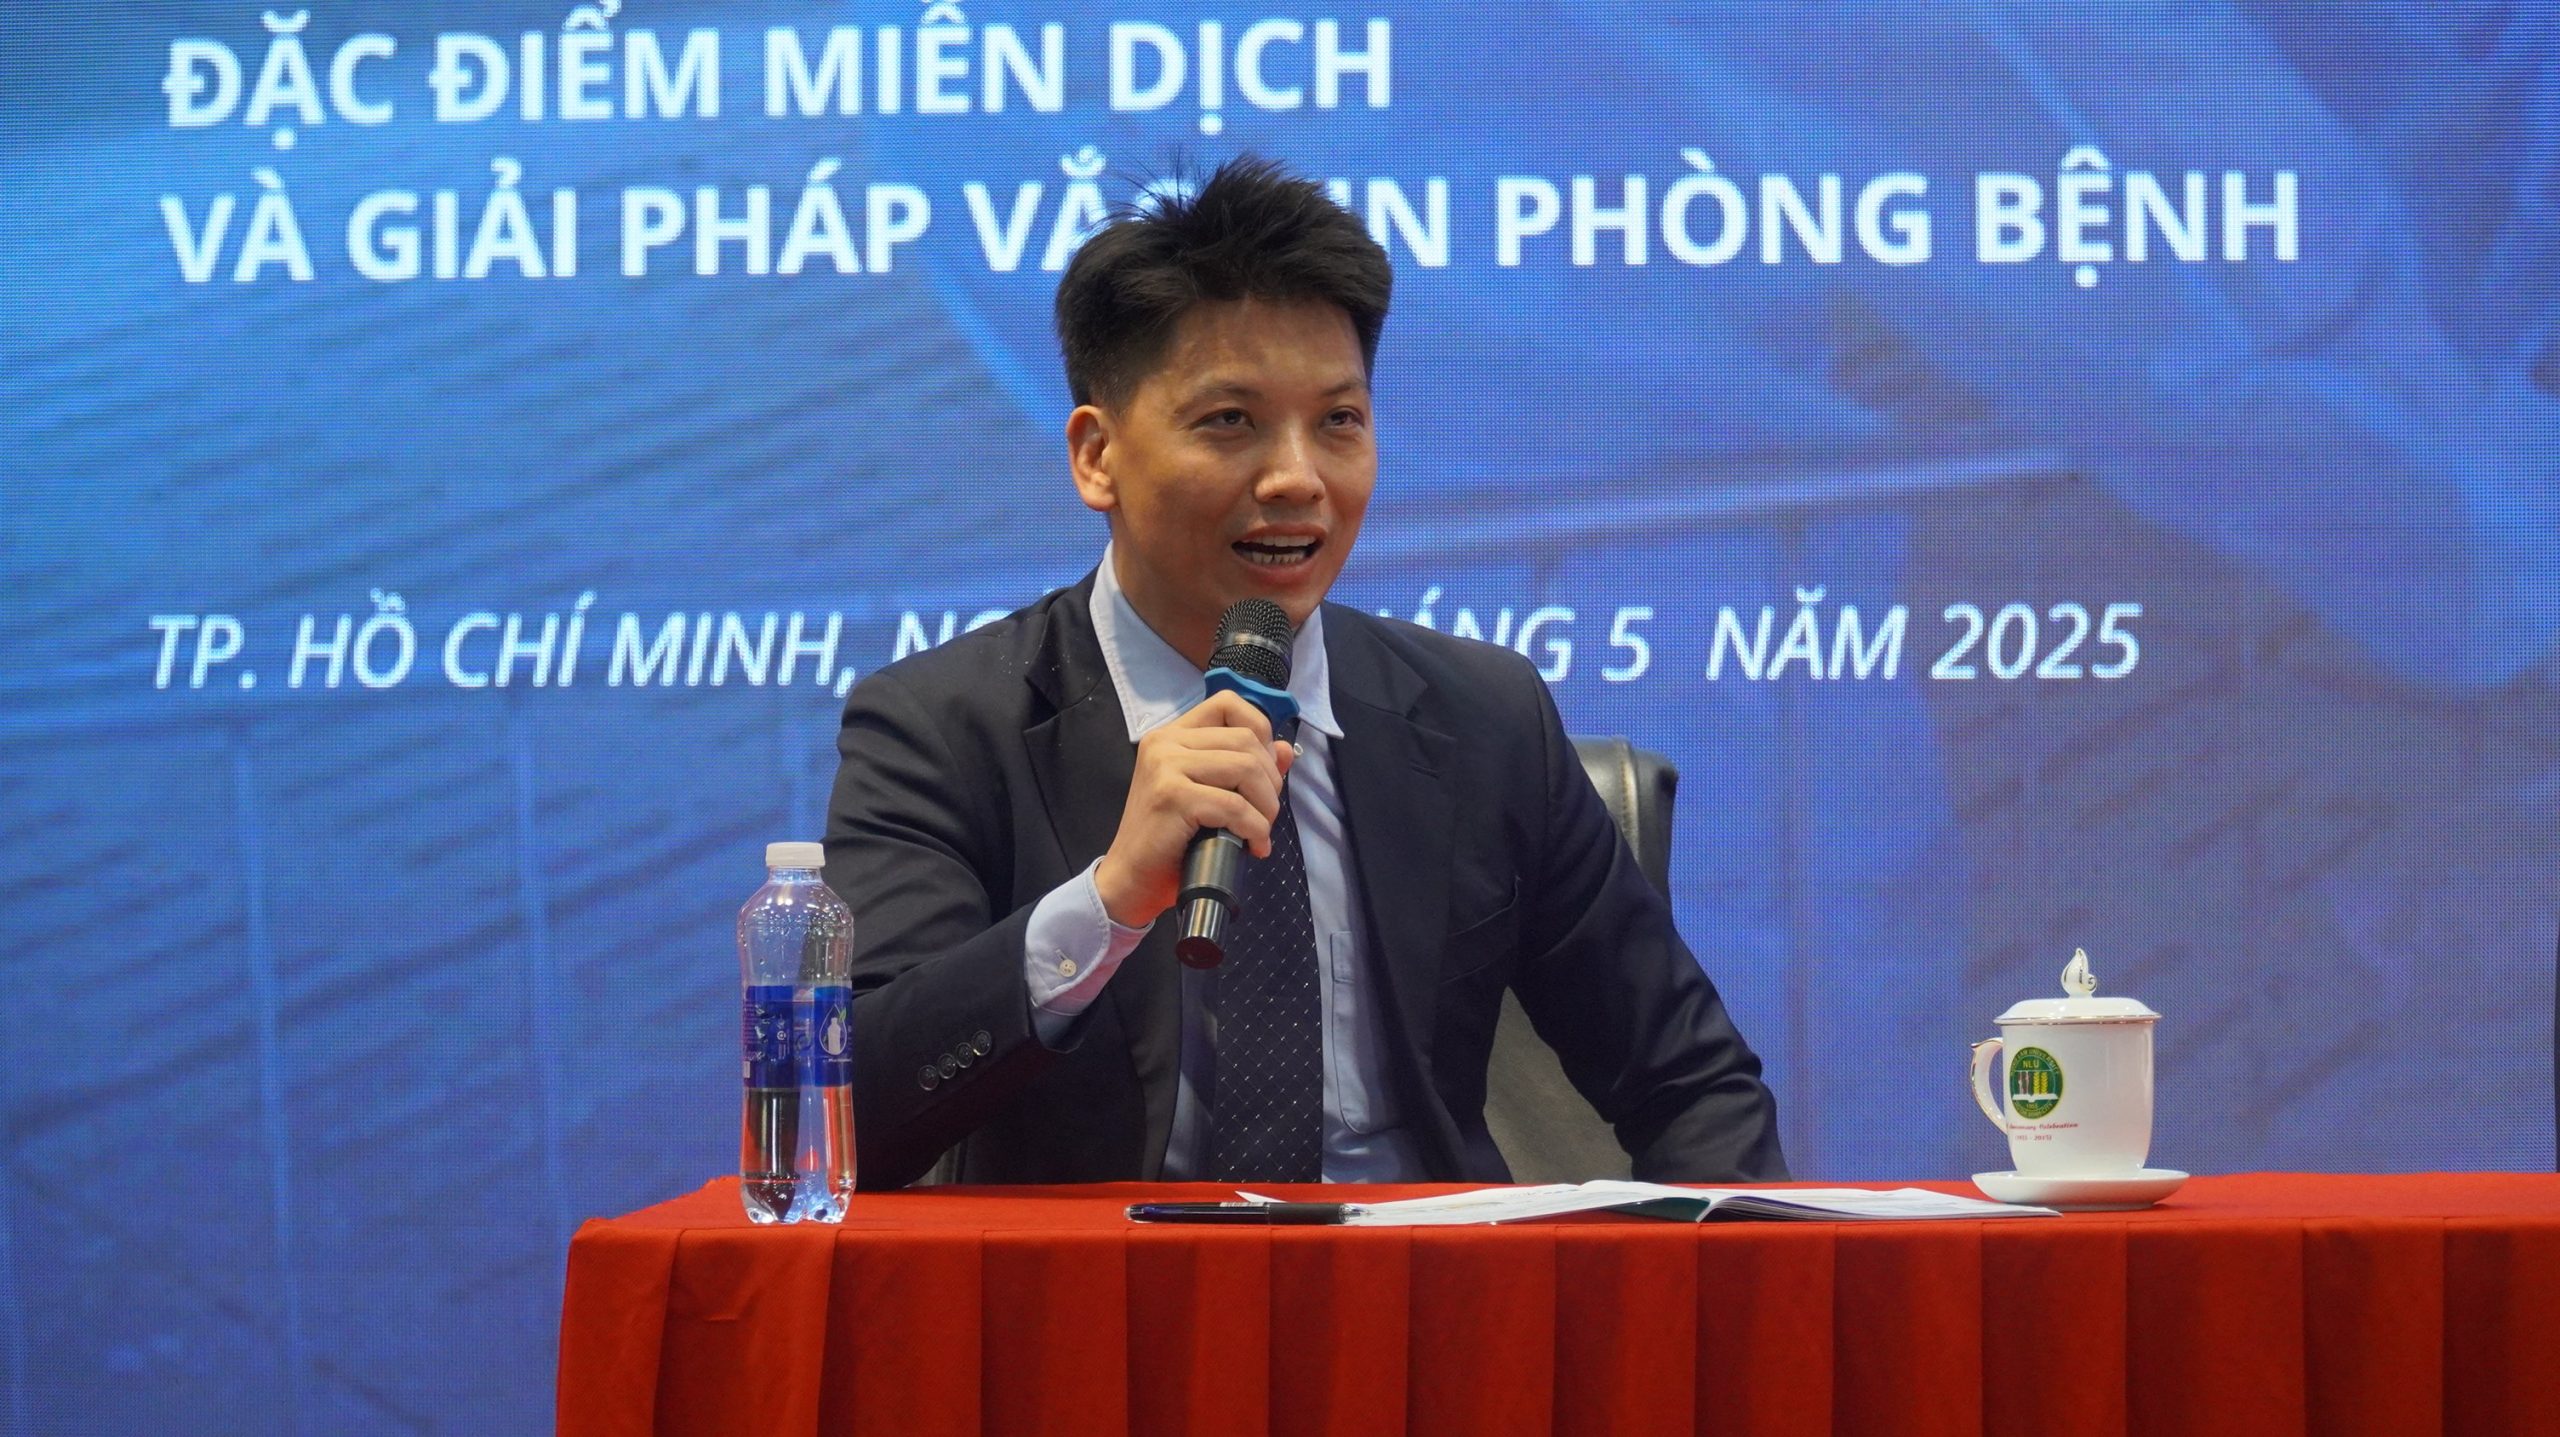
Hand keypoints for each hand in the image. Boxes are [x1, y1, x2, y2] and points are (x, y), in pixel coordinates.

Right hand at [1092, 690, 1296, 927]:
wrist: (1132, 880)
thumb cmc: (1170, 841)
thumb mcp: (1211, 796)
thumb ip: (1244, 768)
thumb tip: (1285, 750)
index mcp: (1172, 735)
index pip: (1227, 703)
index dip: (1259, 730)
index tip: (1264, 769)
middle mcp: (1165, 741)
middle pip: (1245, 739)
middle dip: (1270, 780)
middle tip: (1265, 813)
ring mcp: (1166, 766)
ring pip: (1245, 767)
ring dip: (1266, 805)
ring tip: (1260, 831)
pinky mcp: (1172, 795)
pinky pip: (1234, 804)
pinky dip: (1254, 827)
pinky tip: (1253, 845)